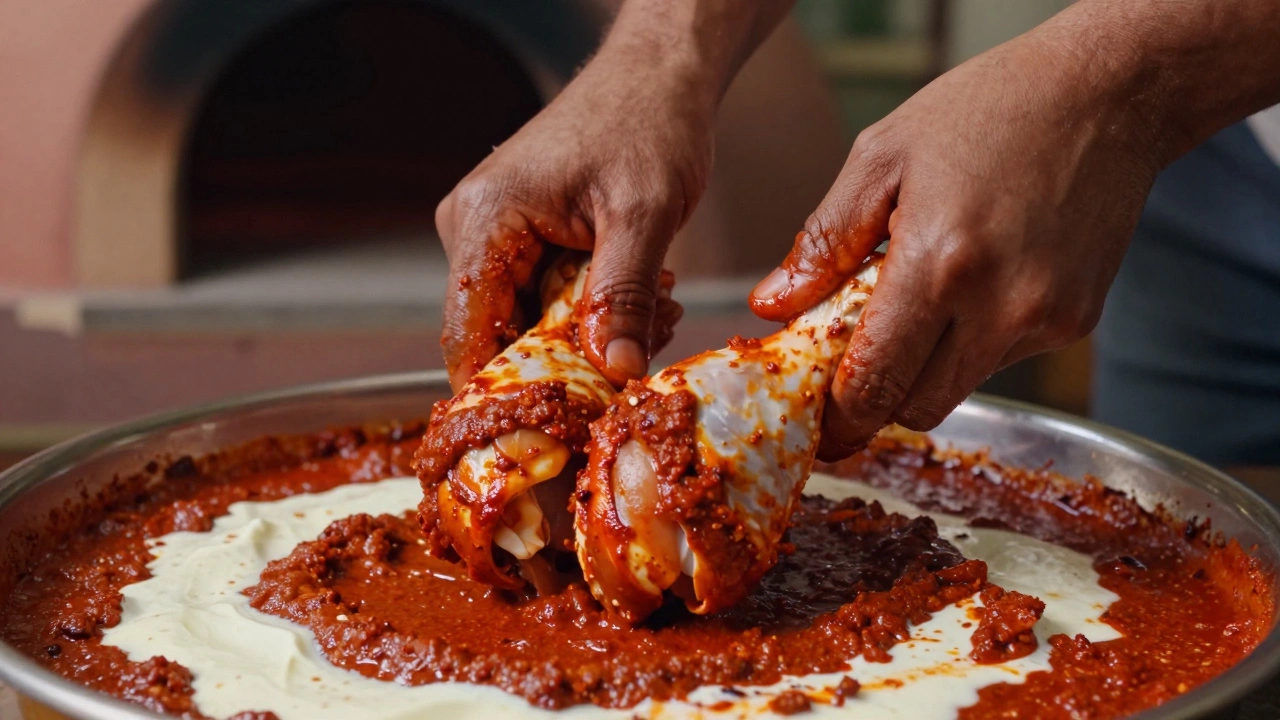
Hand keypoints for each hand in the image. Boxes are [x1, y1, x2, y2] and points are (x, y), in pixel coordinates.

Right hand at [435, 42, 714, 390]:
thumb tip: (615, 372)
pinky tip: (644, 295)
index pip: (467, 333)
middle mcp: (475, 230)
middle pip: (498, 337)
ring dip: (591, 336)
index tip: (542, 442)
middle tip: (638, 356)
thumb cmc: (648, 122)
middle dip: (567, 364)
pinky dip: (595, 313)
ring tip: (655, 310)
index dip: (499, 395)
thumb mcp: (643, 214)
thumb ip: (622, 295)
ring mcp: (498, 236)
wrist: (659, 74)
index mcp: (485, 220)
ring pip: (530, 325)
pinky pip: (547, 302)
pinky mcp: (525, 240)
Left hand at [749, 28, 1166, 459]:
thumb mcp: (881, 156)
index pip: (873, 384)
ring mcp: (1046, 320)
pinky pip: (1002, 359)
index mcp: (940, 264)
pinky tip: (975, 279)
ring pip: (959, 389)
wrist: (1109, 93)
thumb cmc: (988, 109)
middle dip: (875, 400)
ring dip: (924, 369)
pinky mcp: (1077, 322)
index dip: (837, 416)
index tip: (816, 422)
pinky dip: (973, 339)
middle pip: (916, 408)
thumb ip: (823, 242)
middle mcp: (1000, 306)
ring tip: (918, 299)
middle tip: (850, 368)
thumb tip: (772, 306)